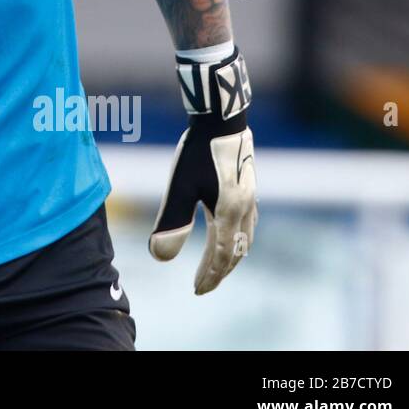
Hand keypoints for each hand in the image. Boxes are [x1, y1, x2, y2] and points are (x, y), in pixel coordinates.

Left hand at [149, 48, 257, 293]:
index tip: (197, 290)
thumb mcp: (180, 187)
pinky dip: (240, 237)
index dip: (209, 275)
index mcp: (228, 213)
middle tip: (204, 285)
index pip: (220, 255)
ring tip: (218, 266)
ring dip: (232, 256)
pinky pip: (249, 222)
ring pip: (245, 237)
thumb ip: (171, 222)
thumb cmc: (197, 151)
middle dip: (220, 270)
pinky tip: (231, 232)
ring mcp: (250, 197)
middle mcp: (245, 209)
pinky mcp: (249, 185)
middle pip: (236, 251)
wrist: (222, 118)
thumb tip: (159, 256)